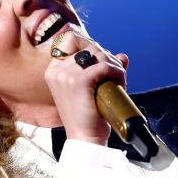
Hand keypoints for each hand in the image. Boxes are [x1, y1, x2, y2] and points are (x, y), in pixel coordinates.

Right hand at [44, 24, 129, 145]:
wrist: (85, 138)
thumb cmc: (88, 116)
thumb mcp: (93, 89)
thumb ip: (104, 69)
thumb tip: (123, 56)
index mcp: (53, 70)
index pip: (71, 40)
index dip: (92, 45)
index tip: (104, 60)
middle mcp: (57, 70)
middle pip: (90, 47)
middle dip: (108, 57)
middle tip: (116, 75)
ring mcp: (66, 74)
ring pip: (99, 54)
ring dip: (115, 65)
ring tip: (119, 81)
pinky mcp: (79, 80)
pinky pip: (105, 66)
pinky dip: (117, 72)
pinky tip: (121, 83)